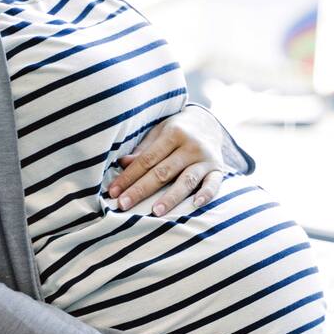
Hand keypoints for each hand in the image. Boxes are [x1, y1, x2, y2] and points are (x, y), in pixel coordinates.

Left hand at [107, 106, 229, 215]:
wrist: (209, 122)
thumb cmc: (177, 130)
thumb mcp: (159, 132)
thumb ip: (143, 149)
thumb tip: (122, 164)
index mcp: (173, 133)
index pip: (146, 160)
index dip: (129, 177)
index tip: (114, 192)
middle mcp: (190, 146)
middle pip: (162, 172)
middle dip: (141, 190)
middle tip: (124, 205)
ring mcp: (206, 159)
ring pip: (186, 180)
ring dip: (171, 197)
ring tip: (156, 212)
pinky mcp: (219, 169)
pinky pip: (214, 184)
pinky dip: (206, 194)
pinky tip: (195, 205)